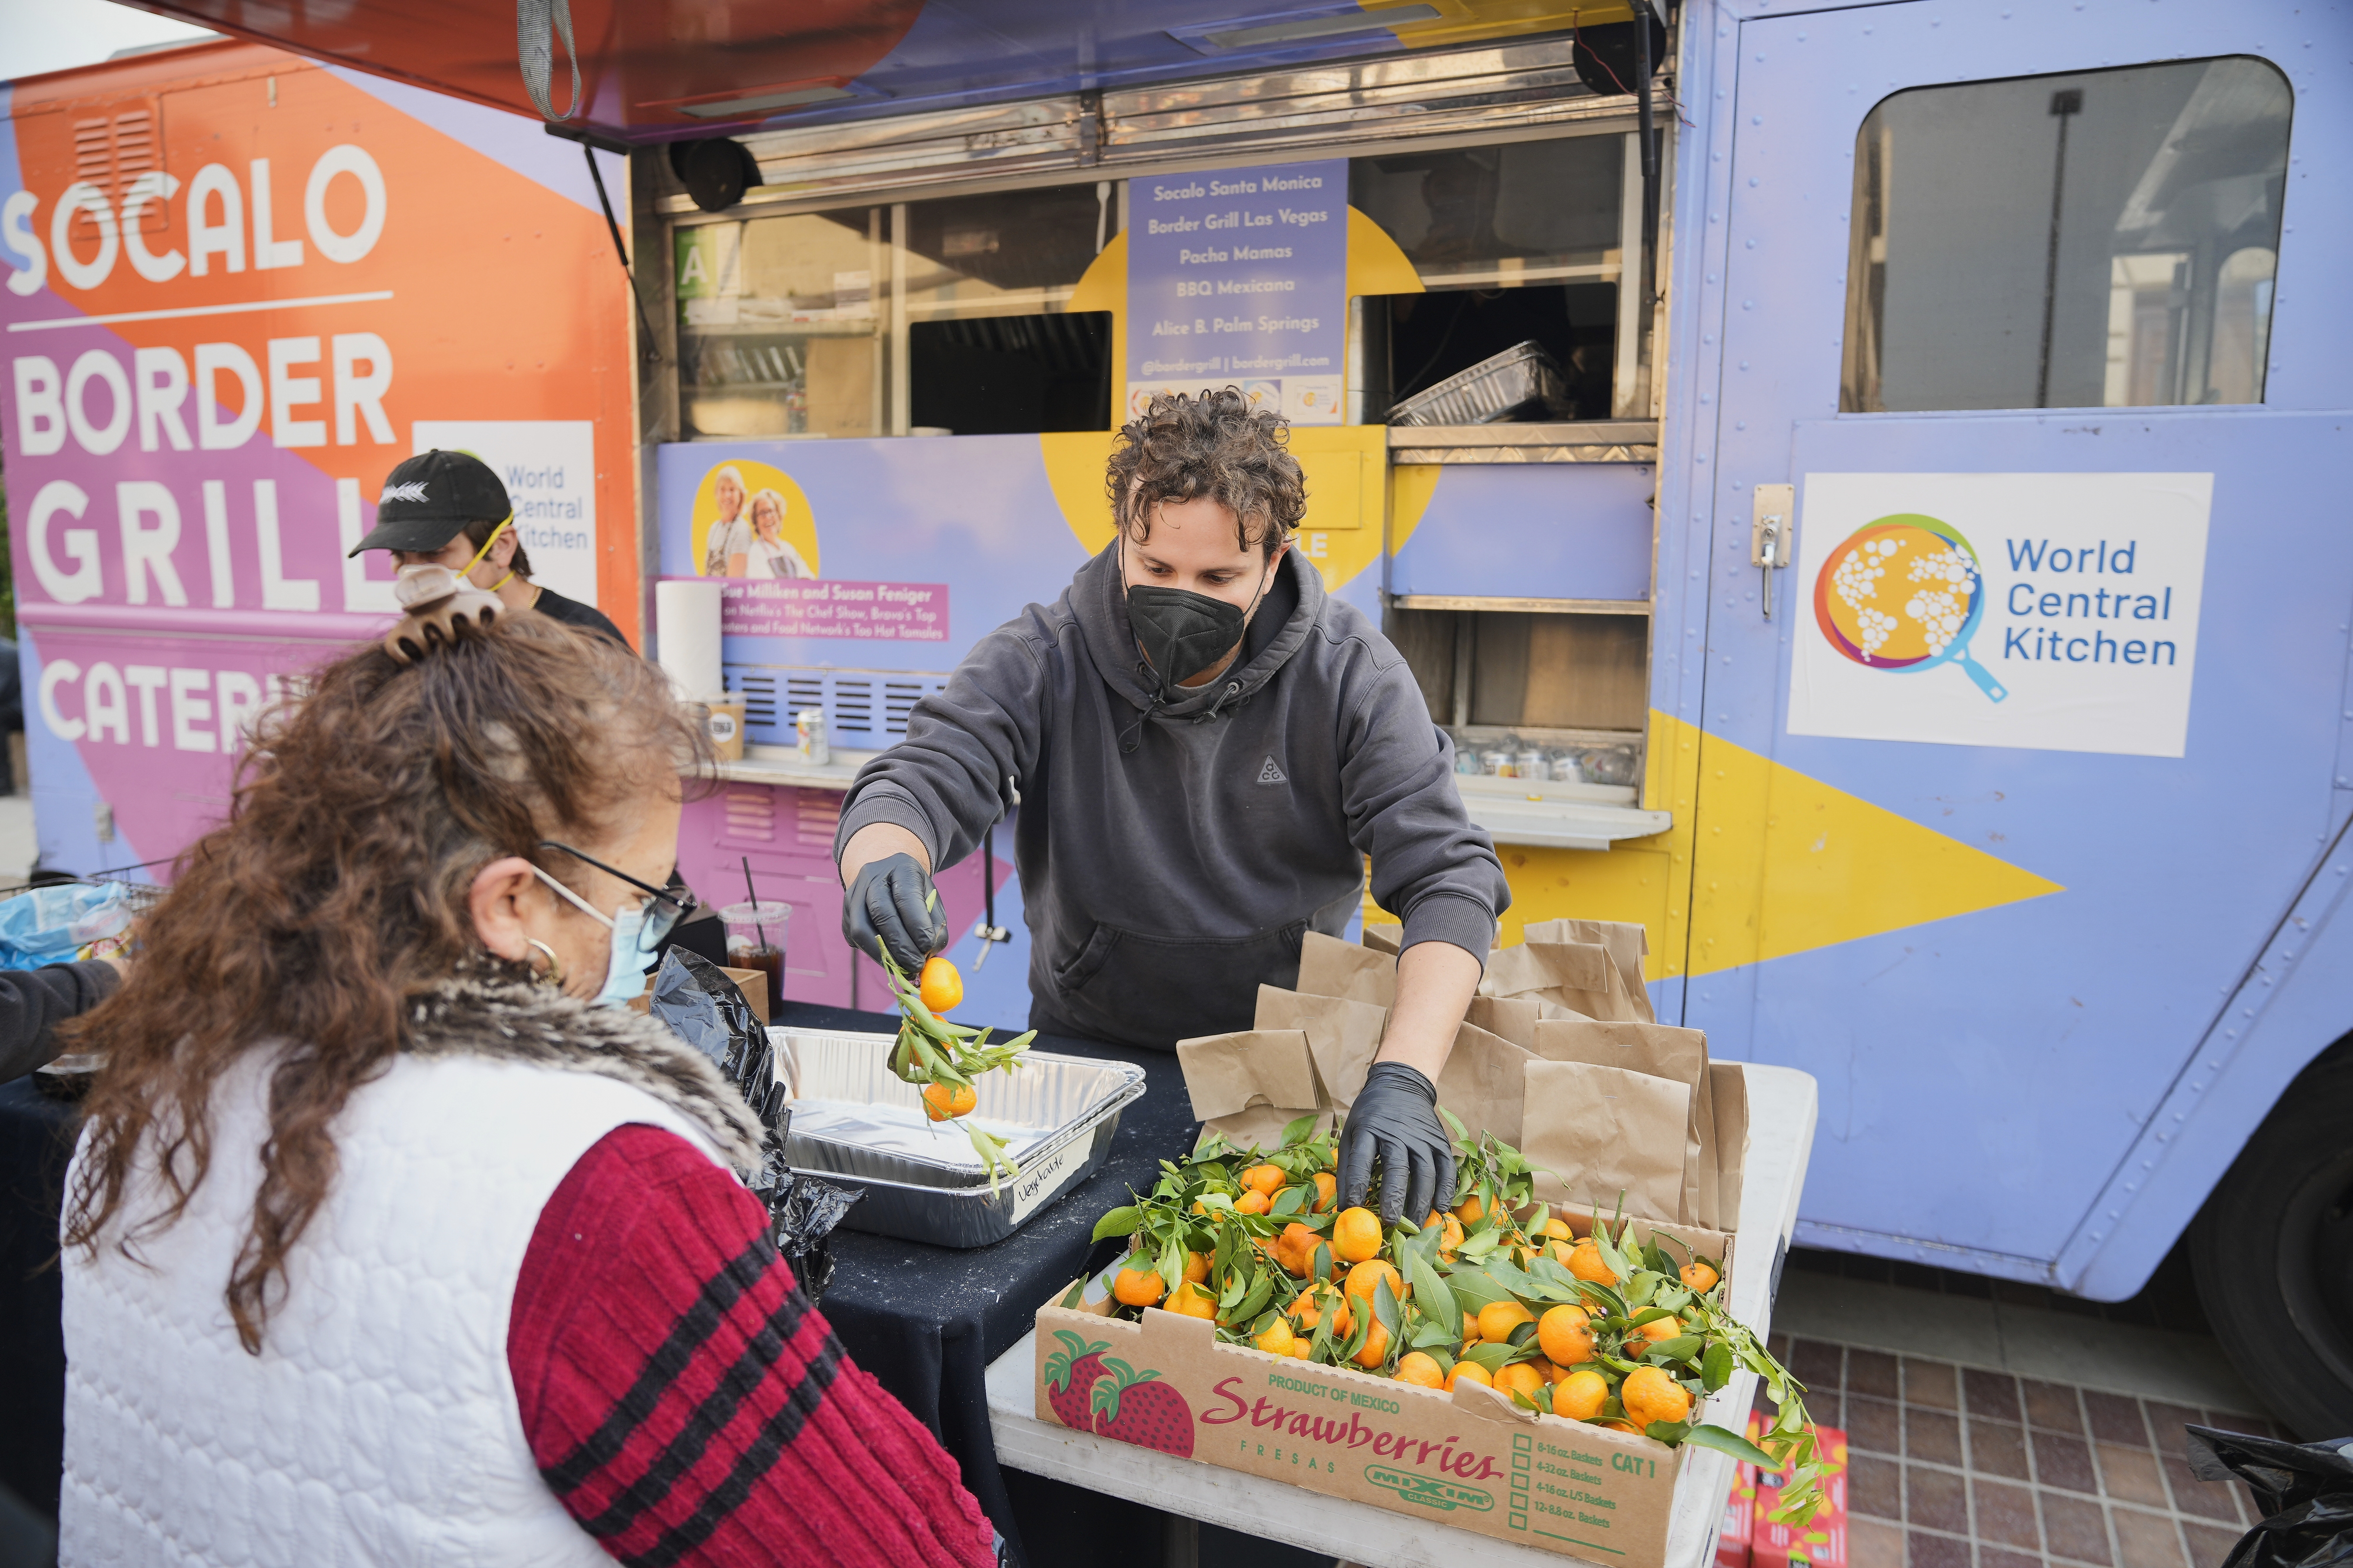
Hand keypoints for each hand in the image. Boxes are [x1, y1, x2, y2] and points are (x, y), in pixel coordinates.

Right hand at [842, 852, 947, 973]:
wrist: (886, 876)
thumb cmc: (914, 891)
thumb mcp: (931, 898)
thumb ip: (935, 923)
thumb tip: (929, 951)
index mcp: (900, 866)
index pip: (905, 895)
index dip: (916, 924)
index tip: (928, 946)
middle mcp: (871, 877)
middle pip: (881, 913)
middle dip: (901, 945)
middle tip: (917, 965)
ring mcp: (853, 895)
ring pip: (861, 929)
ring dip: (884, 955)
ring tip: (904, 969)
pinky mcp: (845, 914)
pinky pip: (855, 939)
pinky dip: (874, 954)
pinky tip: (891, 961)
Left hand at [1336, 1061, 1456, 1226]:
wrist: (1400, 1085)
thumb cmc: (1370, 1116)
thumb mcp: (1351, 1132)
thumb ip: (1347, 1168)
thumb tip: (1344, 1209)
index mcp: (1369, 1128)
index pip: (1362, 1159)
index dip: (1357, 1185)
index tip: (1353, 1209)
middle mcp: (1397, 1131)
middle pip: (1397, 1167)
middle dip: (1394, 1197)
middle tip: (1390, 1223)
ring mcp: (1422, 1136)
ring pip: (1425, 1171)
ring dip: (1420, 1201)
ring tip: (1414, 1225)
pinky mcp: (1440, 1140)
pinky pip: (1447, 1167)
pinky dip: (1446, 1189)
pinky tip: (1441, 1208)